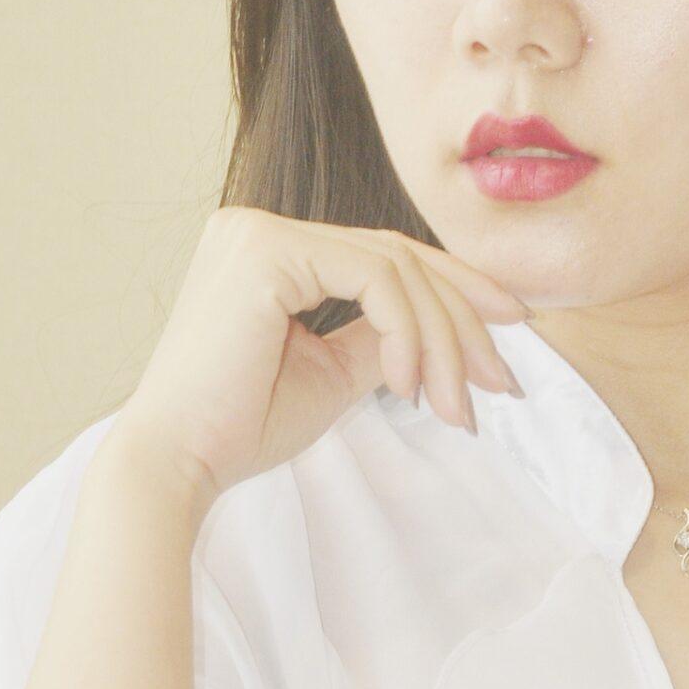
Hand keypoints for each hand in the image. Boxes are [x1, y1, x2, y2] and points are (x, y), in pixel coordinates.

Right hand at [118, 205, 533, 511]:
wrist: (179, 461)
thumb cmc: (240, 428)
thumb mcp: (334, 375)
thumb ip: (385, 340)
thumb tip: (454, 332)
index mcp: (273, 251)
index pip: (385, 257)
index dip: (457, 291)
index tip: (510, 336)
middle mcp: (261, 228)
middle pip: (400, 257)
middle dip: (466, 320)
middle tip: (501, 383)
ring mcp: (260, 232)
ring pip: (397, 269)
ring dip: (444, 340)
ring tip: (454, 405)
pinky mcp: (266, 251)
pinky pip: (375, 279)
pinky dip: (408, 333)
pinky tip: (408, 385)